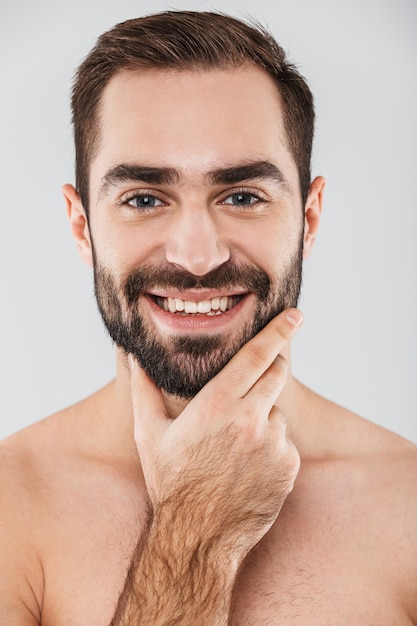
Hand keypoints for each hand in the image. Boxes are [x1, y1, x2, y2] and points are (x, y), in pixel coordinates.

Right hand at [129, 308, 301, 558]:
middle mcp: (252, 419)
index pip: (257, 355)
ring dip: (262, 418)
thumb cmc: (170, 482)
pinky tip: (248, 467)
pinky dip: (271, 447)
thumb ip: (142, 390)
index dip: (279, 331)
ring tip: (235, 447)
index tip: (295, 315)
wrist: (198, 536)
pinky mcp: (289, 466)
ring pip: (277, 412)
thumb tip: (132, 357)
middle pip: (277, 374)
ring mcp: (274, 444)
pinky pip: (285, 443)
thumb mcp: (149, 434)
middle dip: (271, 368)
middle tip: (254, 382)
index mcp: (219, 404)